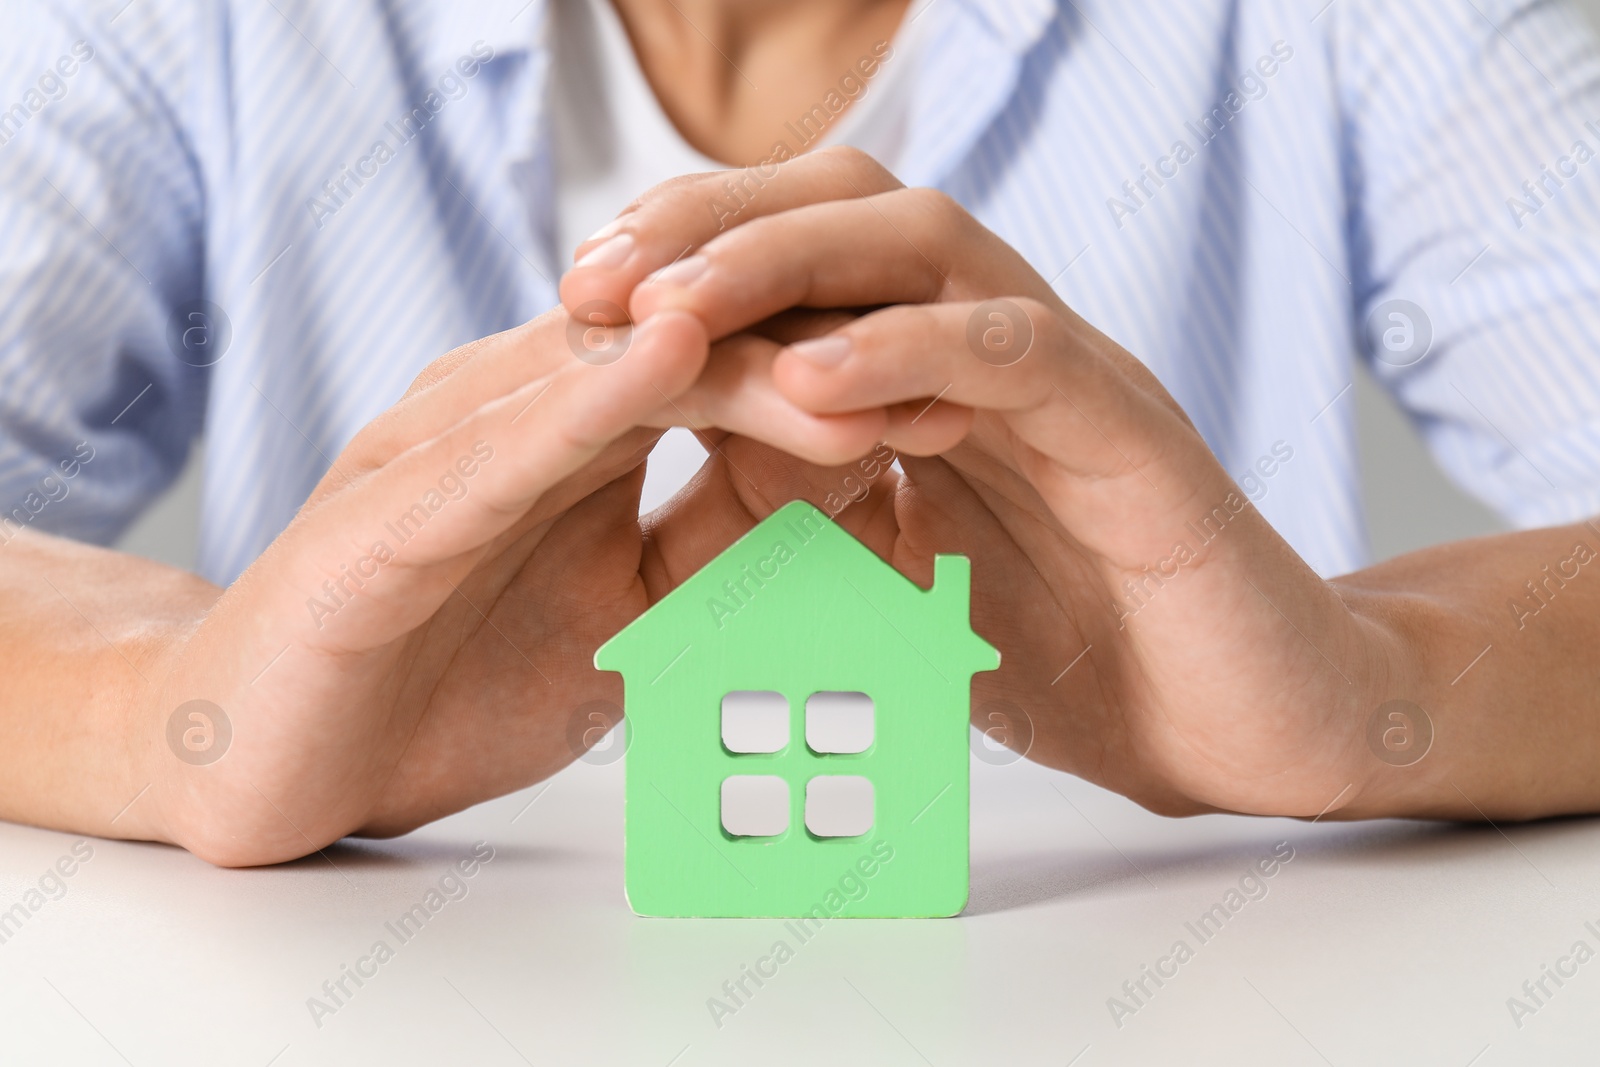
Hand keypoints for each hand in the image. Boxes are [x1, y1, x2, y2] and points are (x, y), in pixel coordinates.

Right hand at [133, 303, 889, 865]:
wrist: (269, 759)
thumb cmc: (441, 680)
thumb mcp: (623, 619)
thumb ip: (718, 546)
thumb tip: (850, 486)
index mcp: (568, 435)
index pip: (719, 368)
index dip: (835, 372)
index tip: (953, 396)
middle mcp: (507, 415)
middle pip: (681, 346)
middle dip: (814, 356)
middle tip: (940, 375)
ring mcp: (439, 452)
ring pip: (599, 375)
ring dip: (733, 364)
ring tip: (850, 364)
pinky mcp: (380, 519)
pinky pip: (493, 450)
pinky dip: (582, 404)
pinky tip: (663, 361)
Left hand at [564, 148, 1406, 820]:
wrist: (1235, 728)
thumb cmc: (1072, 653)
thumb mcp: (896, 580)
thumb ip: (810, 512)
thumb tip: (685, 475)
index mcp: (937, 368)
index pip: (806, 256)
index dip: (685, 257)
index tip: (575, 298)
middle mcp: (997, 343)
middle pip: (852, 209)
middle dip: (710, 226)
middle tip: (593, 275)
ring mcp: (1068, 376)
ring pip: (930, 248)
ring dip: (788, 263)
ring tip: (675, 303)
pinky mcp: (1133, 432)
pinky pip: (1023, 354)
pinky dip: (918, 350)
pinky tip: (821, 376)